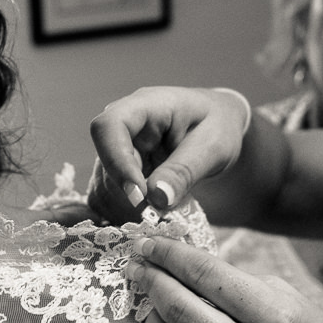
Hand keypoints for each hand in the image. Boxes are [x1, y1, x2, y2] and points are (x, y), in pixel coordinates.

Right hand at [87, 86, 249, 224]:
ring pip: (104, 187)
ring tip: (163, 215)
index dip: (116, 162)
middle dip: (129, 196)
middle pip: (104, 165)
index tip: (140, 194)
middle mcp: (122, 128)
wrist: (218, 130)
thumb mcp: (213, 147)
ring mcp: (115, 152)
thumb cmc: (218, 127)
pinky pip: (108, 200)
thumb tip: (156, 198)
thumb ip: (185, 170)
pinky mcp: (115, 174)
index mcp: (144, 106)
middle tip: (160, 214)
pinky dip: (127, 215)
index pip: (108, 127)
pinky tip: (154, 215)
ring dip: (129, 209)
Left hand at [124, 236, 322, 322]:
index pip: (206, 275)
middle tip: (138, 269)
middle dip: (151, 282)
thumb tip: (183, 266)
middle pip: (178, 310)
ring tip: (150, 310)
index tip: (148, 245)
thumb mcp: (292, 304)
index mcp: (274, 317)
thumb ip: (240, 285)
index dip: (169, 255)